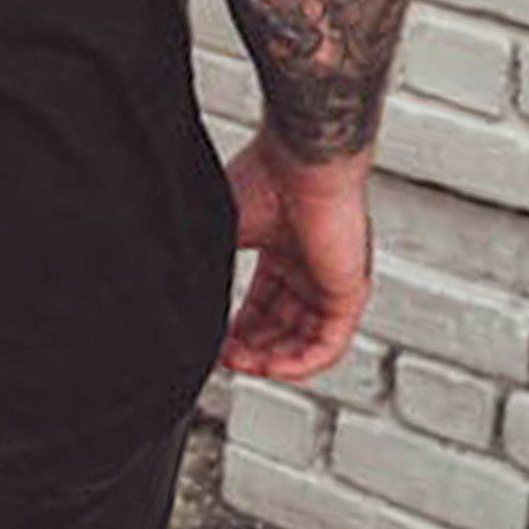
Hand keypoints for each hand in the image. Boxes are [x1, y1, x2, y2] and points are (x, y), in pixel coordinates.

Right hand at [219, 125, 372, 380]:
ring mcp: (330, 280)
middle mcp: (308, 266)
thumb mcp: (224, 227)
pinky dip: (300, 362)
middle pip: (282, 326)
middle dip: (251, 348)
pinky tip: (272, 366)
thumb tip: (179, 288)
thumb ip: (209, 262)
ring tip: (242, 364)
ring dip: (272, 359)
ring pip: (304, 340)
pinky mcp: (349, 291)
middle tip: (224, 357)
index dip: (239, 327)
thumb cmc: (264, 177)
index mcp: (280, 247)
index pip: (263, 303)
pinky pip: (329, 343)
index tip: (215, 341)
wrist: (300, 162)